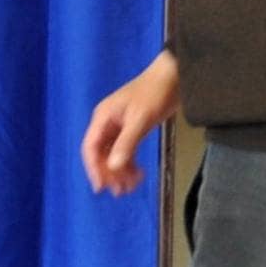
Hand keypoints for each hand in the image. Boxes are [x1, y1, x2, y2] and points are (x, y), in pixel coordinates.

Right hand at [81, 50, 179, 195]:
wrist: (174, 75)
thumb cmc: (155, 93)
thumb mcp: (140, 119)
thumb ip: (126, 143)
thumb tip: (113, 168)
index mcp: (103, 117)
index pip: (90, 147)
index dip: (93, 168)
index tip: (101, 187)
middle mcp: (107, 123)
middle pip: (100, 154)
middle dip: (109, 173)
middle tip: (121, 191)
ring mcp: (119, 126)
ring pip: (113, 155)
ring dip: (120, 171)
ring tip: (132, 186)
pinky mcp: (132, 129)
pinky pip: (125, 151)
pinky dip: (129, 164)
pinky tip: (138, 173)